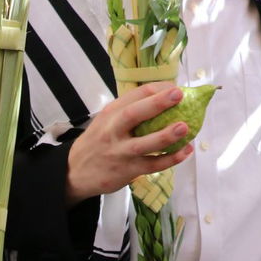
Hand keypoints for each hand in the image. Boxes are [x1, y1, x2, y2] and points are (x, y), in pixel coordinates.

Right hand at [65, 83, 195, 206]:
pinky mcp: (127, 170)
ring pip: (144, 144)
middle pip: (133, 115)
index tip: (175, 88)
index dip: (157, 89)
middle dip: (157, 103)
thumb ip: (128, 111)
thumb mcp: (106, 121)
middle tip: (179, 95)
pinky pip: (151, 165)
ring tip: (185, 127)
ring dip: (165, 135)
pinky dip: (170, 159)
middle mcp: (113, 130)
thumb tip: (163, 99)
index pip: (134, 95)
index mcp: (110, 113)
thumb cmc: (98, 143)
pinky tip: (185, 152)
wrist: (75, 172)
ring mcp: (120, 152)